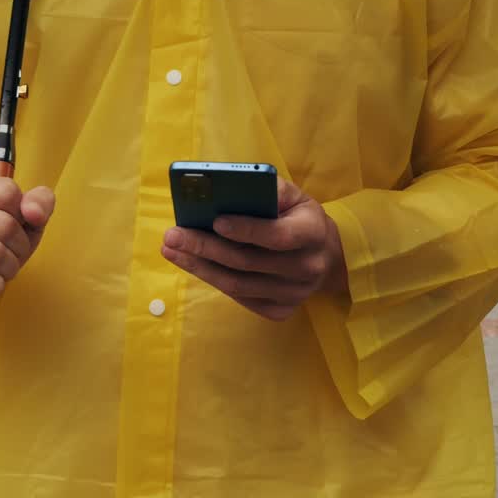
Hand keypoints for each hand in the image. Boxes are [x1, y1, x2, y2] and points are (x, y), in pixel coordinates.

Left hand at [161, 178, 347, 320]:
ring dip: (199, 267)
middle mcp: (307, 268)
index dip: (246, 230)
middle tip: (172, 236)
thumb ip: (267, 189)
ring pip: (238, 285)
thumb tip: (228, 186)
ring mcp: (295, 294)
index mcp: (313, 233)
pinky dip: (212, 279)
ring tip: (171, 250)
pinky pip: (240, 298)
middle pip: (248, 262)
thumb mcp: (294, 196)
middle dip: (205, 248)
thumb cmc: (299, 218)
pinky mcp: (281, 311)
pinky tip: (192, 264)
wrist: (326, 256)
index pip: (278, 235)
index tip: (214, 220)